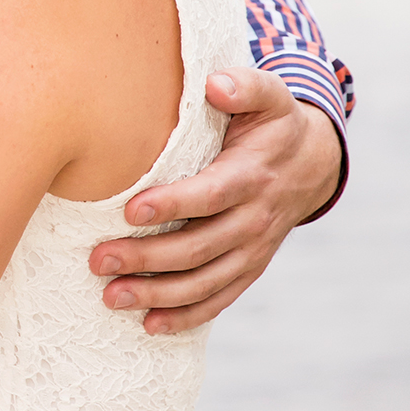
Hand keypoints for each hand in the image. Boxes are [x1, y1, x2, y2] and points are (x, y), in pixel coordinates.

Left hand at [89, 71, 344, 334]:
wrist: (311, 163)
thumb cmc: (272, 123)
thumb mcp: (268, 95)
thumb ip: (245, 85)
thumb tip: (216, 84)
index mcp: (250, 176)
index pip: (210, 195)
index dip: (172, 205)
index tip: (129, 211)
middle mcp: (253, 219)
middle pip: (198, 248)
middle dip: (146, 259)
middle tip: (98, 260)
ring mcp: (251, 250)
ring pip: (204, 282)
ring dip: (157, 295)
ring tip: (110, 296)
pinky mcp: (248, 269)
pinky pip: (219, 300)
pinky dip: (186, 317)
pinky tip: (149, 326)